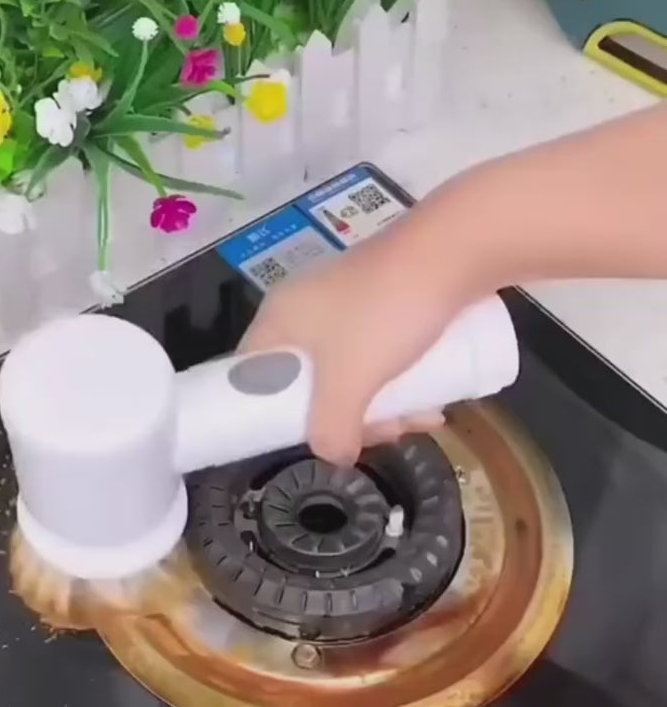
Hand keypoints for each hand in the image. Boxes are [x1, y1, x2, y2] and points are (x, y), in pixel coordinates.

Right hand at [239, 219, 462, 463]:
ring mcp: (348, 304)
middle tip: (387, 431)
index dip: (273, 415)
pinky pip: (381, 355)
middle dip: (352, 418)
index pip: (253, 377)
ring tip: (424, 418)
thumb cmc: (385, 314)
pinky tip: (434, 400)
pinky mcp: (385, 301)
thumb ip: (331, 429)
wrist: (453, 250)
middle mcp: (306, 309)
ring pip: (354, 374)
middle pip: (312, 384)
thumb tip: (335, 456)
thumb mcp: (349, 383)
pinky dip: (402, 381)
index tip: (309, 438)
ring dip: (387, 406)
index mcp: (279, 320)